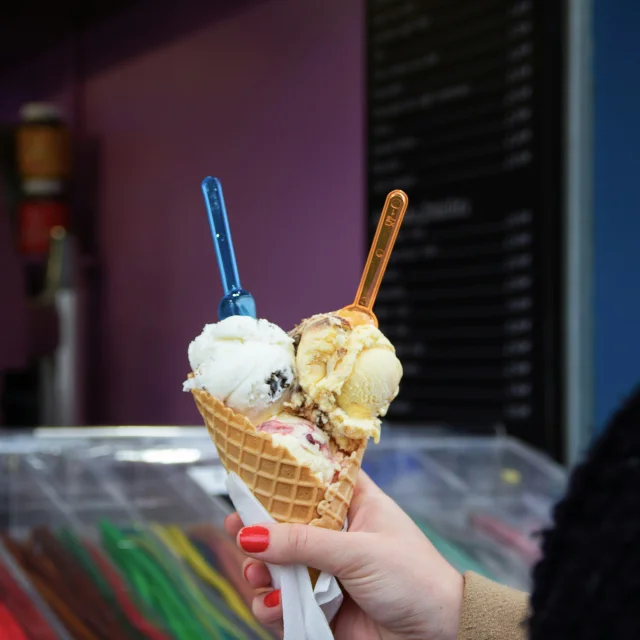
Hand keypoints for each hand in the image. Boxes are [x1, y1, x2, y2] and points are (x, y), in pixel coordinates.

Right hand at [225, 471, 462, 639]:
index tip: (251, 477)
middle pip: (288, 524)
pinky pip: (286, 603)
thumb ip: (303, 543)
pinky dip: (274, 606)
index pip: (315, 480)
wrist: (439, 637)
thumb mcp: (358, 552)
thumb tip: (252, 534)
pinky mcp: (323, 607)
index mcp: (356, 506)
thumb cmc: (414, 579)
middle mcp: (339, 535)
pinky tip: (273, 607)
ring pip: (282, 565)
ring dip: (262, 571)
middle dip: (261, 529)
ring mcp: (329, 572)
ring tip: (256, 576)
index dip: (284, 477)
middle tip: (237, 528)